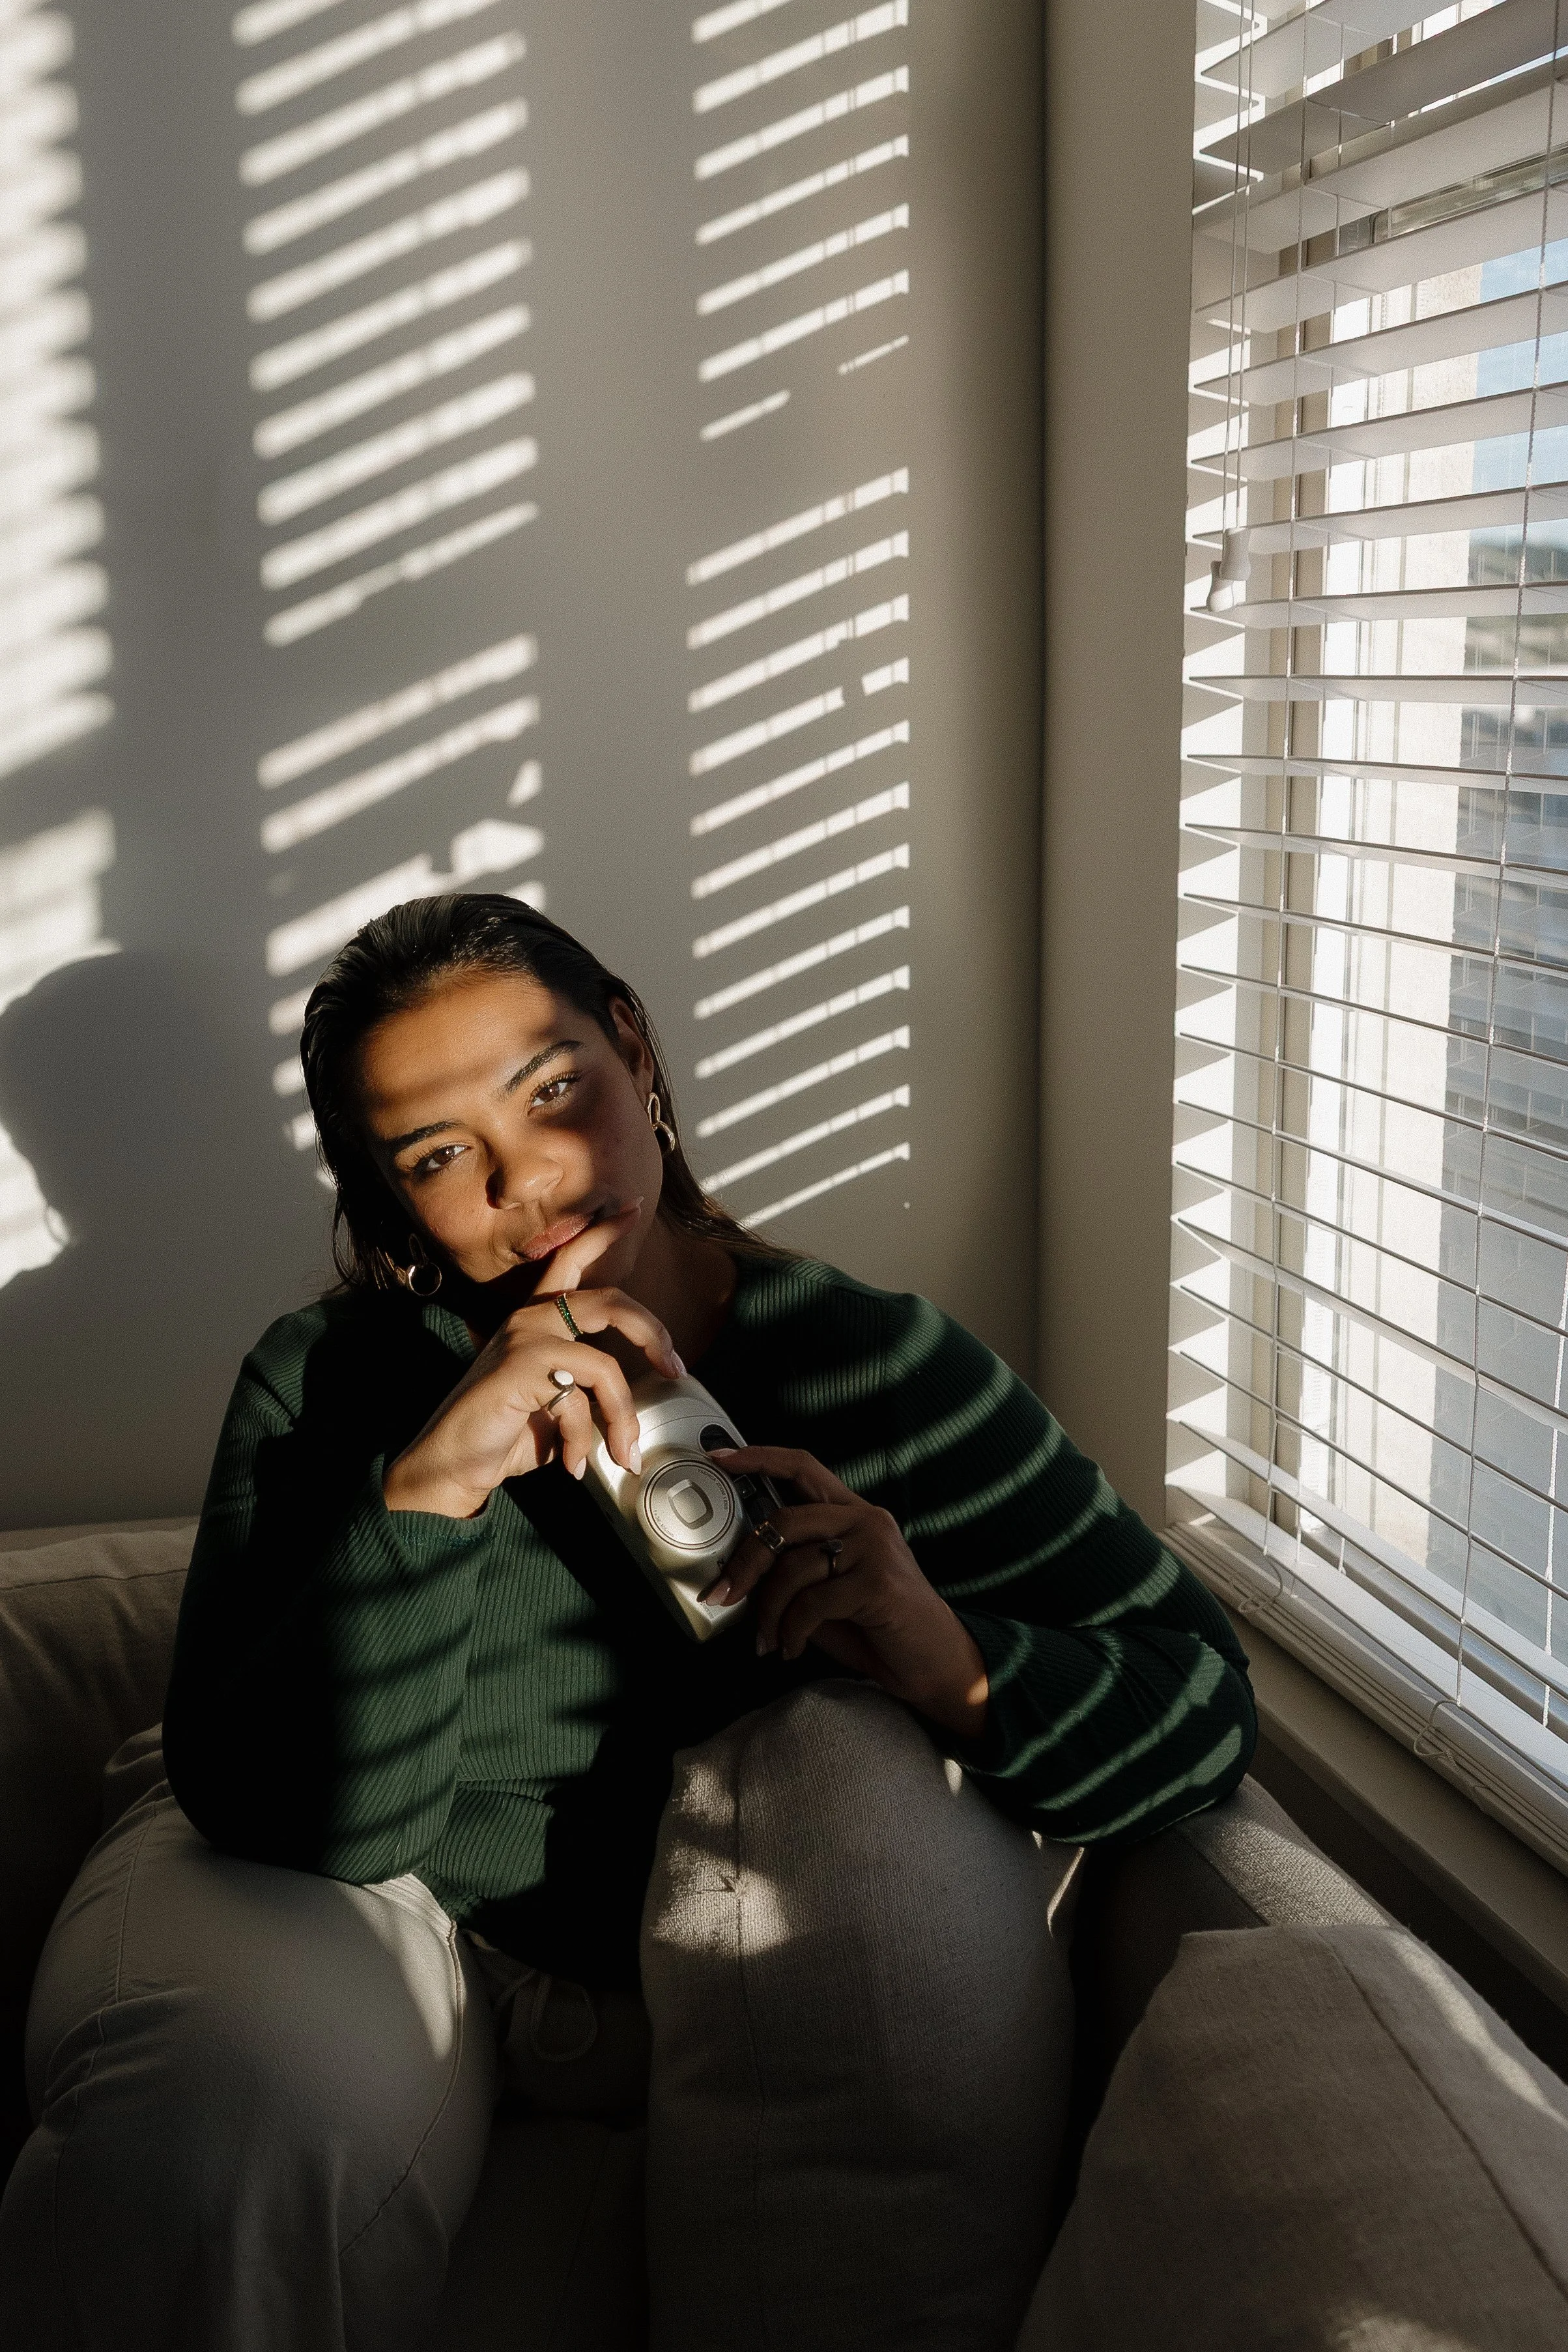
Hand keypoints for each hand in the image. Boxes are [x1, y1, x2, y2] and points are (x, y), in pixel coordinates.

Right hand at [383, 1208, 682, 1518]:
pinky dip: (583, 1438)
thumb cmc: (503, 1437)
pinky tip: (570, 1463)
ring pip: (605, 1366)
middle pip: (611, 1301)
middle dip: (654, 1332)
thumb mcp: (556, 1407)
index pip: (569, 1260)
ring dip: (622, 1417)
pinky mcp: (520, 1366)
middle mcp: (529, 1319)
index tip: (633, 1207)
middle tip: (677, 1367)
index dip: (603, 1232)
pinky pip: (580, 1398)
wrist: (451, 1468)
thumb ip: (586, 1392)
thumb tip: (629, 1415)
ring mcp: (524, 1339)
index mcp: (535, 1319)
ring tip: (623, 1454)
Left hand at [702, 1446, 988, 1740]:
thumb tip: (736, 1571)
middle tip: (723, 1593)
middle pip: (783, 1522)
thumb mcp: (827, 1587)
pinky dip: (791, 1631)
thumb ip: (793, 1568)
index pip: (803, 1467)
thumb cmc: (874, 1625)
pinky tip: (791, 1648)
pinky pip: (811, 1603)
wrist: (932, 1661)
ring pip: (792, 1568)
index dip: (759, 1458)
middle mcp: (866, 1521)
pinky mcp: (877, 1583)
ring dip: (768, 1611)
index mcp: (853, 1513)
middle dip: (744, 1562)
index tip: (719, 1458)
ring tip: (768, 1639)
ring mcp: (875, 1549)